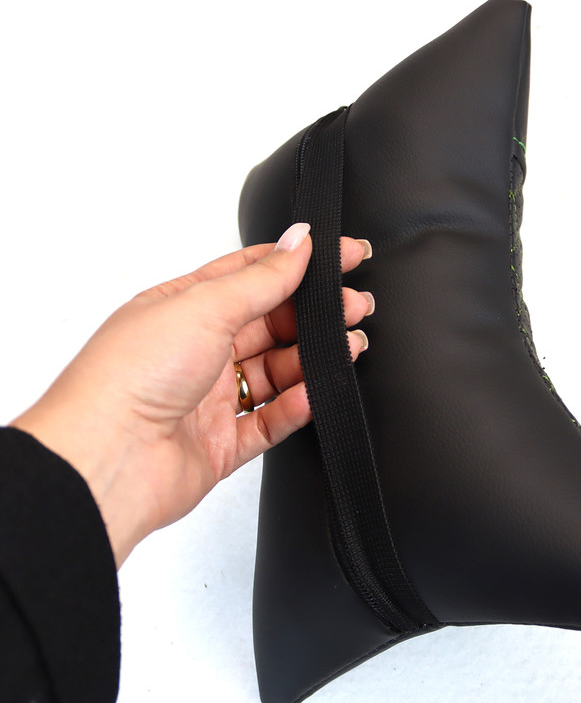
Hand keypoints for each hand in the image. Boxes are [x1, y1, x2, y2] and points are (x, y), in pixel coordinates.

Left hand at [11, 223, 374, 566]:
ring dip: (314, 360)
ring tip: (349, 349)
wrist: (104, 460)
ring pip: (277, 373)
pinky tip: (315, 393)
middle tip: (355, 307)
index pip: (254, 275)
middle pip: (272, 325)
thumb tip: (298, 242)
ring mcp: (209, 398)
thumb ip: (260, 279)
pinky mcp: (220, 443)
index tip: (344, 257)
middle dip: (316, 315)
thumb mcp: (203, 307)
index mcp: (184, 308)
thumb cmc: (128, 377)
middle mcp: (197, 350)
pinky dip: (297, 407)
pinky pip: (271, 420)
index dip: (301, 264)